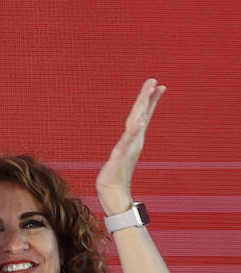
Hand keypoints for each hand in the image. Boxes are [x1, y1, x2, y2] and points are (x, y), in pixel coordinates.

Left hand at [97, 78, 164, 214]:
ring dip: (142, 107)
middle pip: (141, 114)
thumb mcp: (122, 152)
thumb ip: (127, 143)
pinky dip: (134, 131)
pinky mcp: (120, 155)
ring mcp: (129, 147)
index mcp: (134, 138)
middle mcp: (134, 140)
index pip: (144, 115)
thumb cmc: (116, 173)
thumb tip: (130, 136)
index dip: (150, 100)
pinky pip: (128, 141)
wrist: (113, 192)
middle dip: (148, 97)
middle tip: (155, 80)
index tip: (159, 85)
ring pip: (136, 123)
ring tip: (149, 93)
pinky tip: (139, 122)